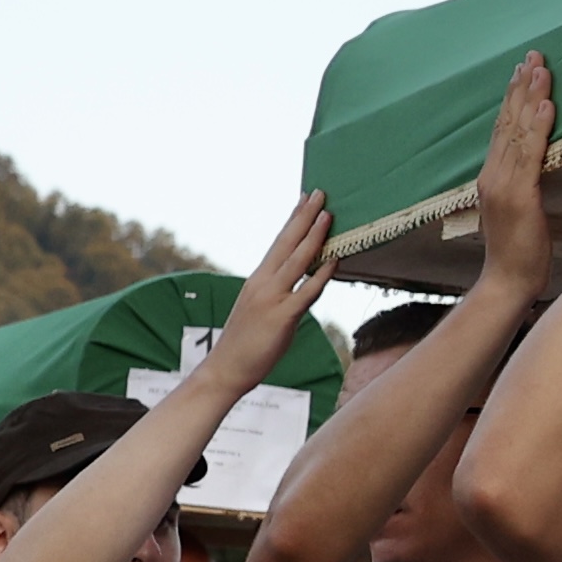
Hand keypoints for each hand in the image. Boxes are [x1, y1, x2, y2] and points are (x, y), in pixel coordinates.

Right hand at [203, 196, 338, 394]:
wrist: (226, 368)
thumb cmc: (246, 341)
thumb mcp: (261, 307)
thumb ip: (278, 291)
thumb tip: (299, 280)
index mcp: (259, 279)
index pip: (279, 242)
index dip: (294, 219)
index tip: (306, 198)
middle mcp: (264, 283)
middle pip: (287, 242)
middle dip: (305, 216)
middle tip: (320, 193)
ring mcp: (272, 298)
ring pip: (297, 260)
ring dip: (314, 236)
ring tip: (328, 214)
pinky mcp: (281, 317)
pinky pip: (306, 292)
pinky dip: (321, 275)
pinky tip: (335, 260)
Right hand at [471, 52, 558, 300]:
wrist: (508, 282)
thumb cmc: (521, 252)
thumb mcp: (522, 212)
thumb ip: (524, 186)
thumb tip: (535, 168)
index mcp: (493, 177)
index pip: (502, 129)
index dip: (513, 98)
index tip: (523, 70)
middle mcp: (493, 175)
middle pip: (506, 121)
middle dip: (520, 86)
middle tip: (533, 54)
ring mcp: (502, 184)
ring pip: (516, 131)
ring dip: (529, 97)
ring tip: (540, 67)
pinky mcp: (517, 196)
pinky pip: (529, 155)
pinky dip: (537, 128)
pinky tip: (546, 105)